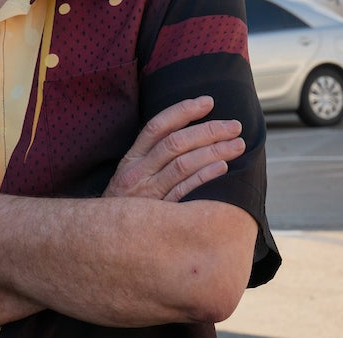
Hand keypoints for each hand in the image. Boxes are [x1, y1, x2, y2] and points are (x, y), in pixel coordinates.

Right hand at [103, 96, 244, 202]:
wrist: (105, 239)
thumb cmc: (125, 205)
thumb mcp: (129, 176)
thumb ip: (150, 157)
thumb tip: (187, 134)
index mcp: (131, 159)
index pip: (157, 126)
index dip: (183, 111)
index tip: (208, 102)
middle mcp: (138, 172)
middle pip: (176, 143)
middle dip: (208, 130)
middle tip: (234, 126)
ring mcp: (148, 194)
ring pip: (183, 164)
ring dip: (214, 151)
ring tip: (237, 145)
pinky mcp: (160, 214)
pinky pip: (185, 191)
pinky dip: (204, 177)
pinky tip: (223, 167)